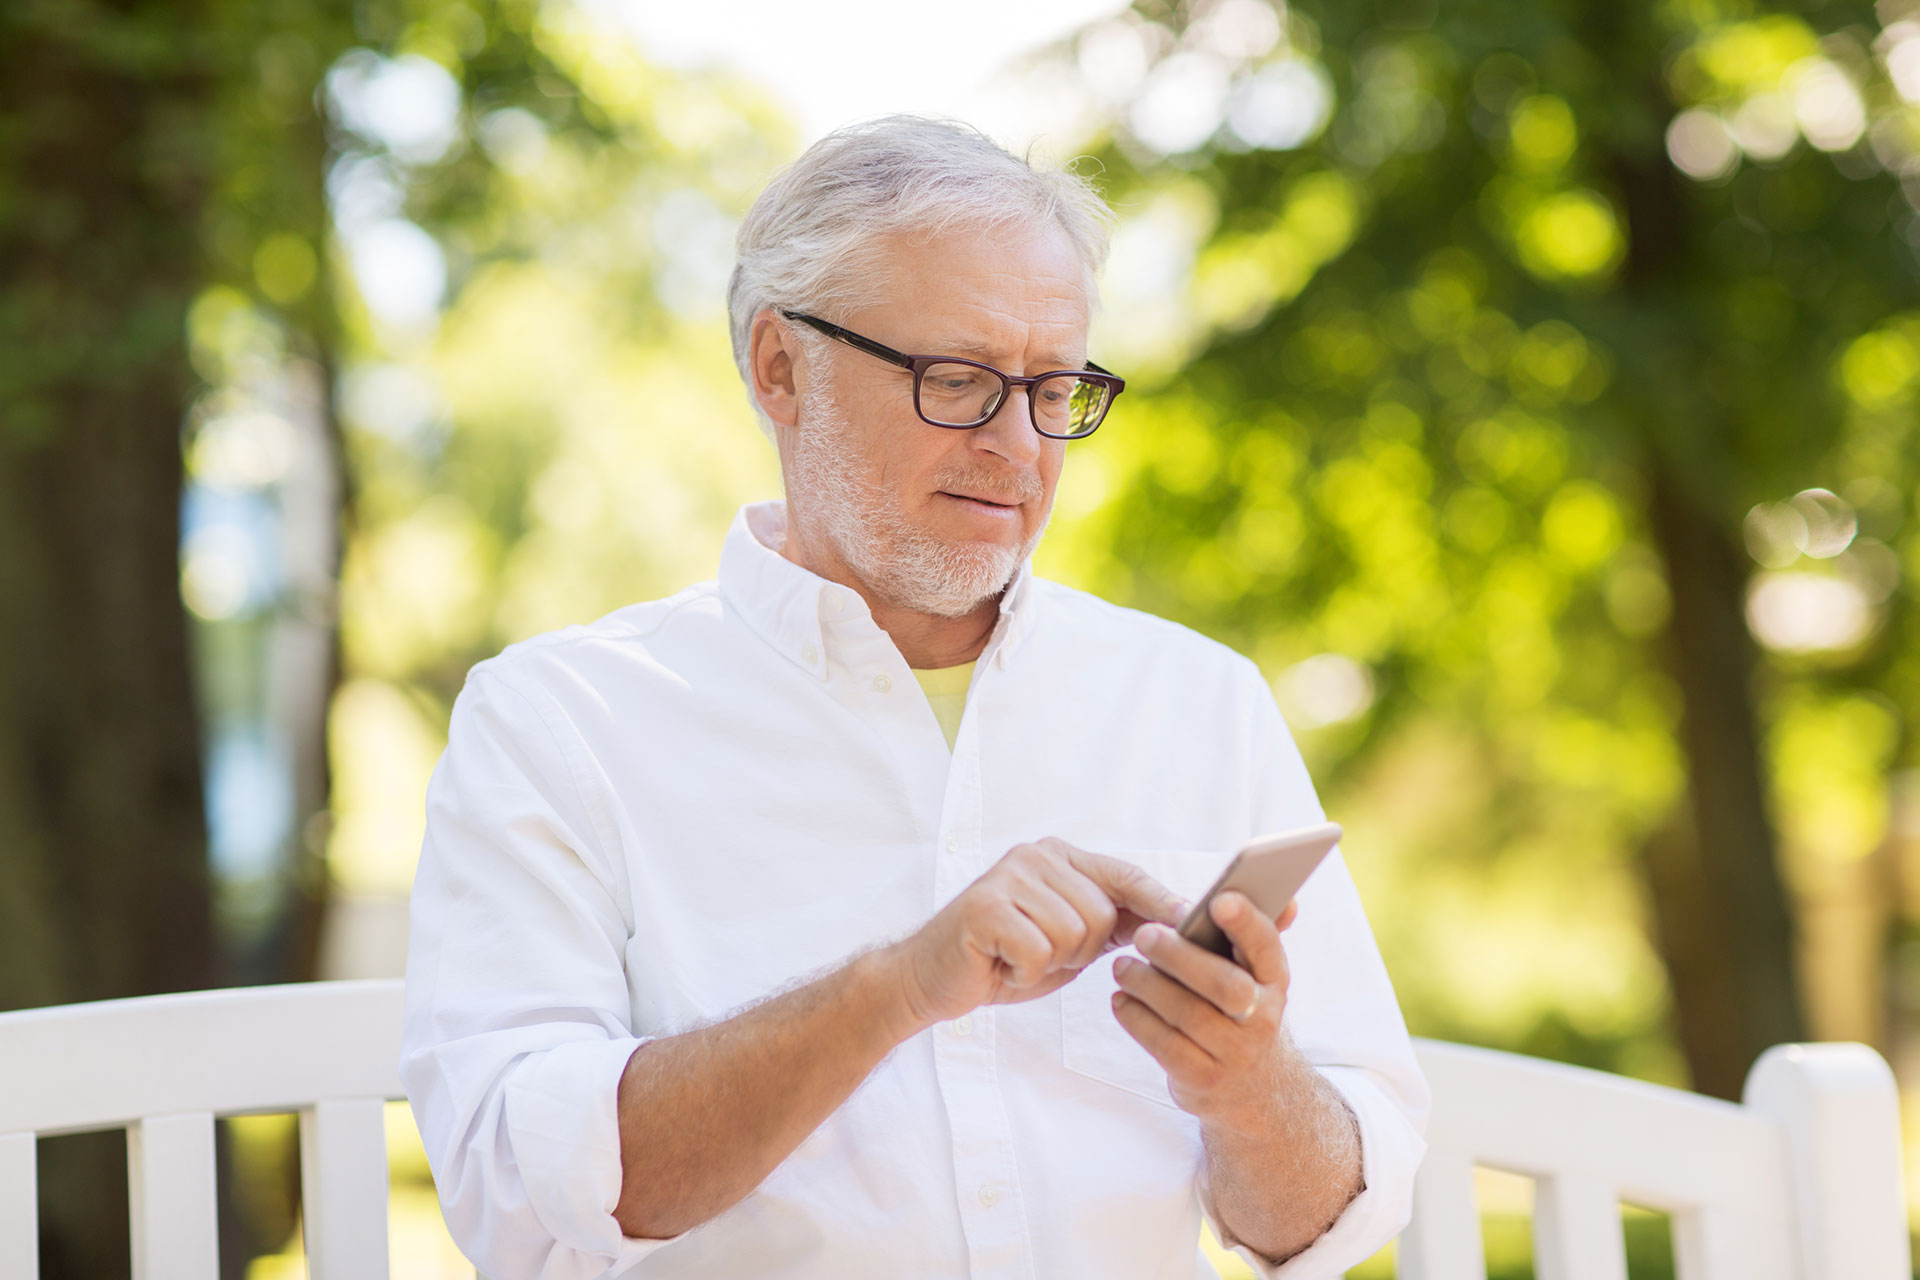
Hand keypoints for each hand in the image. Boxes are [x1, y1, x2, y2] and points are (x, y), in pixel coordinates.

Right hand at [889, 838, 1184, 1026]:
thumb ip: (1111, 922)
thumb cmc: (1004, 958)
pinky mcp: (984, 905)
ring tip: (1019, 957)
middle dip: (1081, 952)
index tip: (1191, 923)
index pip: (1125, 875)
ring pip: (1072, 932)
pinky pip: (1037, 950)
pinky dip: (1024, 971)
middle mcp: (1036, 855)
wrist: (931, 977)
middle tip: (1041, 955)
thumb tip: (1175, 920)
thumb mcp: (1068, 939)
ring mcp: (1008, 876)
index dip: (1160, 902)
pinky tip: (1001, 964)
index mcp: (1059, 856)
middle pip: (1101, 913)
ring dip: (1050, 962)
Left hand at [1111, 890, 1299, 1129]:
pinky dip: (1137, 1020)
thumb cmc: (1241, 1012)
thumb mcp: (1255, 978)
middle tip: (1143, 935)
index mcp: (1273, 981)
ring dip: (1148, 986)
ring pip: (1189, 1015)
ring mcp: (1236, 1054)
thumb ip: (1255, 935)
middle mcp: (1263, 1018)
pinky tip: (1120, 1001)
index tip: (1220, 900)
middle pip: (1224, 985)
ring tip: (1121, 967)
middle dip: (1180, 956)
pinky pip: (1166, 1046)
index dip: (1246, 923)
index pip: (1266, 947)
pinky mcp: (1204, 1080)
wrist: (1253, 1090)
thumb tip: (1290, 899)